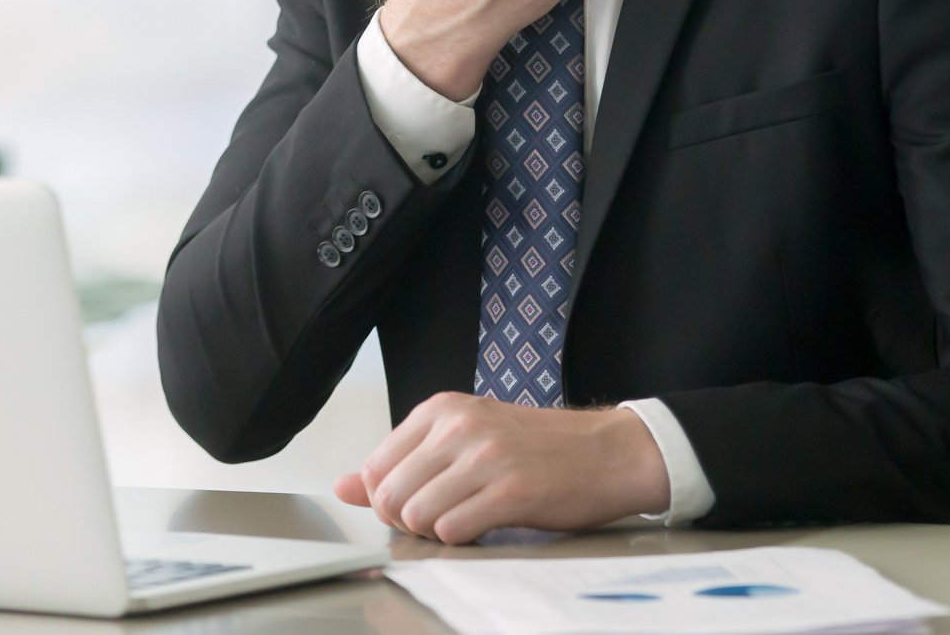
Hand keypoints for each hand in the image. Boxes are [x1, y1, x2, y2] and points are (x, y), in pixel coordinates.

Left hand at [333, 393, 670, 543]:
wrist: (608, 452)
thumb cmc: (535, 449)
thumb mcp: (464, 440)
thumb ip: (401, 463)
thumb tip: (341, 486)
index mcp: (441, 409)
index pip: (374, 467)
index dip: (387, 500)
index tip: (417, 504)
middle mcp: (458, 426)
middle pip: (389, 495)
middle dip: (406, 522)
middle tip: (441, 519)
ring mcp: (485, 457)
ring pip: (415, 516)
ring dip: (435, 532)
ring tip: (466, 520)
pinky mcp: (511, 491)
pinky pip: (452, 530)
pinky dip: (460, 539)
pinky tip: (484, 526)